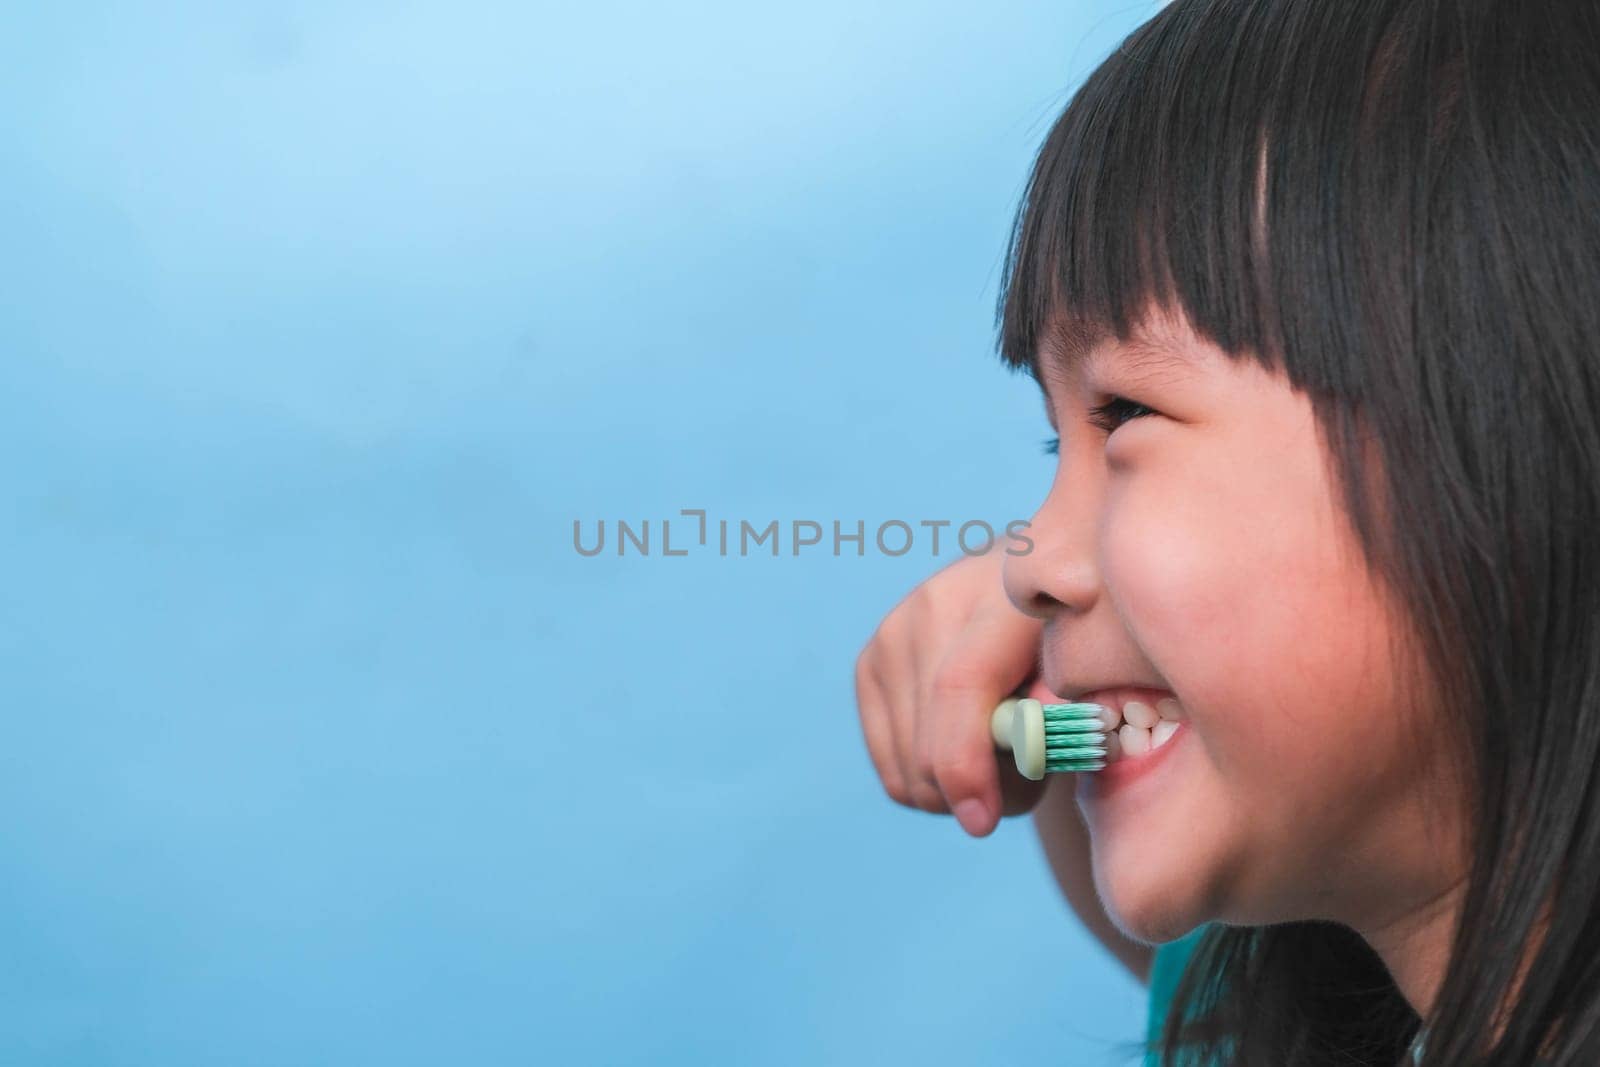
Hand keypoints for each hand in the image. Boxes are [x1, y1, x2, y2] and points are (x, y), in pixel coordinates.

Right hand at [853, 544, 1054, 836]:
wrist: (1035, 598)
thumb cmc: (1076, 646)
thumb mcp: (1093, 672)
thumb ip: (1069, 707)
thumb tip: (1033, 746)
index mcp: (1003, 594)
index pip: (960, 686)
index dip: (965, 763)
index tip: (982, 822)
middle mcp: (936, 603)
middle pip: (927, 742)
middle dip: (978, 790)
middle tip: (1028, 777)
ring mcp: (895, 633)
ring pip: (907, 770)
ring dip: (957, 792)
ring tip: (1003, 758)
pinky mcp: (871, 665)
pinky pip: (892, 772)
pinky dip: (932, 787)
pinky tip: (968, 754)